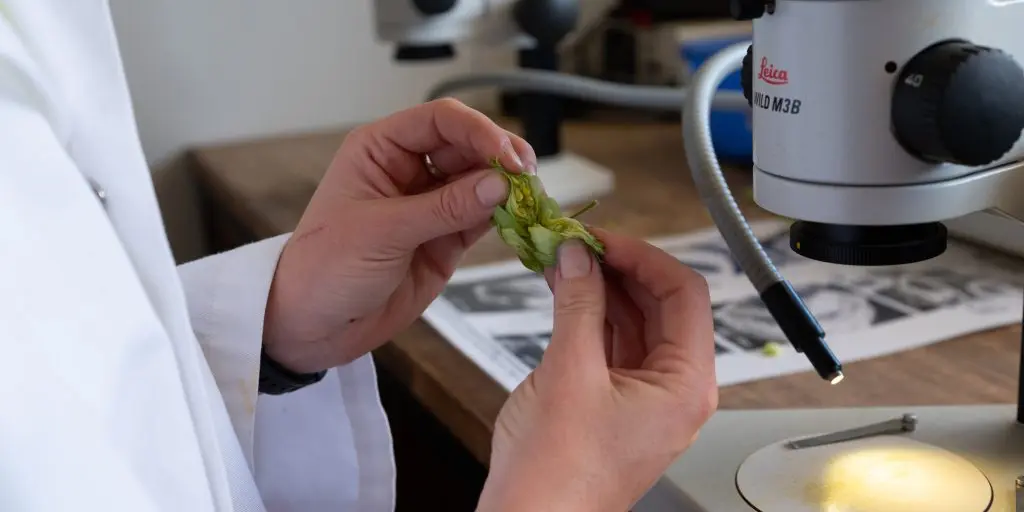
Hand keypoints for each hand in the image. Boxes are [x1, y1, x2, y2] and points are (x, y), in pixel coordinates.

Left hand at [262, 98, 535, 372]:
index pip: (439, 121)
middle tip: (527, 178)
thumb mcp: (382, 233)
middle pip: (467, 147)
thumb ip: (444, 208)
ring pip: (481, 182)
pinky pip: (482, 218)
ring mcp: (429, 206)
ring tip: (532, 200)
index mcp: (380, 151)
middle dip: (499, 158)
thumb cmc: (325, 269)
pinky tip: (522, 220)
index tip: (506, 156)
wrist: (313, 327)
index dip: (477, 131)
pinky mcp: (445, 240)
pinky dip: (505, 218)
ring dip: (508, 188)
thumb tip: (500, 184)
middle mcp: (408, 171)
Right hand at [478, 229, 717, 511]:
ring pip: (634, 322)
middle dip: (619, 269)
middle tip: (579, 244)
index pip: (684, 294)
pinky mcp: (616, 401)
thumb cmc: (557, 474)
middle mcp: (675, 390)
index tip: (604, 239)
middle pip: (661, 305)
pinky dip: (589, 315)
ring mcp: (645, 396)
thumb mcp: (569, 372)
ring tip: (565, 260)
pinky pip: (612, 344)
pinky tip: (564, 291)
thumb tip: (578, 257)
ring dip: (601, 289)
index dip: (643, 257)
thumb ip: (577, 305)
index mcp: (685, 386)